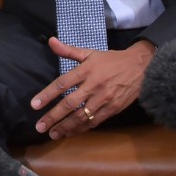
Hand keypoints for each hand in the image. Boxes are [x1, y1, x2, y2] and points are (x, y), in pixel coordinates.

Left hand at [30, 38, 155, 139]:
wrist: (141, 67)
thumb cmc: (111, 60)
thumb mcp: (90, 52)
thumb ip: (69, 50)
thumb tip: (51, 41)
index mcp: (86, 70)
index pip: (62, 83)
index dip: (47, 94)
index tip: (34, 105)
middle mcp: (94, 85)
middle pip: (69, 104)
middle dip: (53, 117)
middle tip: (39, 126)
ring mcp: (104, 99)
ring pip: (82, 116)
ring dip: (66, 127)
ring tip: (53, 134)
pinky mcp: (113, 109)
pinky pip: (95, 121)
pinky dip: (82, 129)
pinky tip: (71, 133)